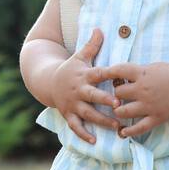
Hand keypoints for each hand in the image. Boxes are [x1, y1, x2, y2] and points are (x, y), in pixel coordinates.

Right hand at [46, 28, 121, 144]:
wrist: (48, 82)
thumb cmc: (70, 69)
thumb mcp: (79, 57)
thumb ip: (92, 45)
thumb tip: (100, 28)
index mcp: (84, 76)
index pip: (98, 74)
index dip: (108, 76)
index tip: (120, 79)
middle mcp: (78, 91)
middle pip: (93, 96)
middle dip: (104, 101)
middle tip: (118, 105)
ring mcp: (73, 104)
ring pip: (88, 114)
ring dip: (101, 120)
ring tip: (116, 126)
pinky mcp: (68, 114)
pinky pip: (76, 126)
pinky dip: (83, 134)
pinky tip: (94, 141)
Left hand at [87, 61, 168, 137]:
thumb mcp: (153, 67)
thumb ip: (137, 71)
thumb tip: (119, 74)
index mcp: (143, 74)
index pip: (119, 70)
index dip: (106, 72)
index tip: (98, 74)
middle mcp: (143, 90)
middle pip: (118, 93)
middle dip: (114, 94)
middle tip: (115, 96)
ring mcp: (149, 105)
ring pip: (123, 111)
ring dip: (117, 111)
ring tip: (118, 110)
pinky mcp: (156, 118)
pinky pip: (139, 127)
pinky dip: (129, 131)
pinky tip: (122, 131)